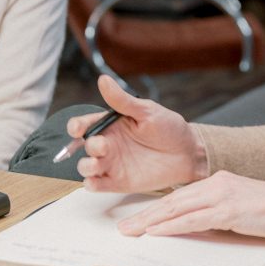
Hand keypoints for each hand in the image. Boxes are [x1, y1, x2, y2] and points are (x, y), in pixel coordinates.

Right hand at [70, 74, 208, 191]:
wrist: (188, 152)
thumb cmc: (169, 128)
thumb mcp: (147, 111)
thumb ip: (122, 100)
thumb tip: (103, 80)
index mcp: (111, 124)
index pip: (85, 124)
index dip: (76, 126)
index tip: (77, 128)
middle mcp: (108, 143)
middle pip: (84, 146)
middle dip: (88, 146)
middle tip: (102, 145)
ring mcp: (112, 163)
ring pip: (86, 167)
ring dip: (86, 166)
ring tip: (96, 163)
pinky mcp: (118, 182)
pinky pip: (97, 185)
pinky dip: (91, 184)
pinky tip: (95, 181)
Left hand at [117, 170, 264, 239]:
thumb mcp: (238, 205)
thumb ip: (216, 210)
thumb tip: (193, 224)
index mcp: (217, 180)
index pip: (179, 195)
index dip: (155, 206)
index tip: (138, 217)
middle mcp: (216, 184)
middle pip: (172, 200)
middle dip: (145, 214)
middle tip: (123, 226)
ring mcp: (222, 196)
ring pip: (177, 208)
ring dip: (151, 221)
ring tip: (131, 231)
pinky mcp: (229, 211)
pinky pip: (193, 220)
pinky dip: (172, 226)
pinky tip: (157, 231)